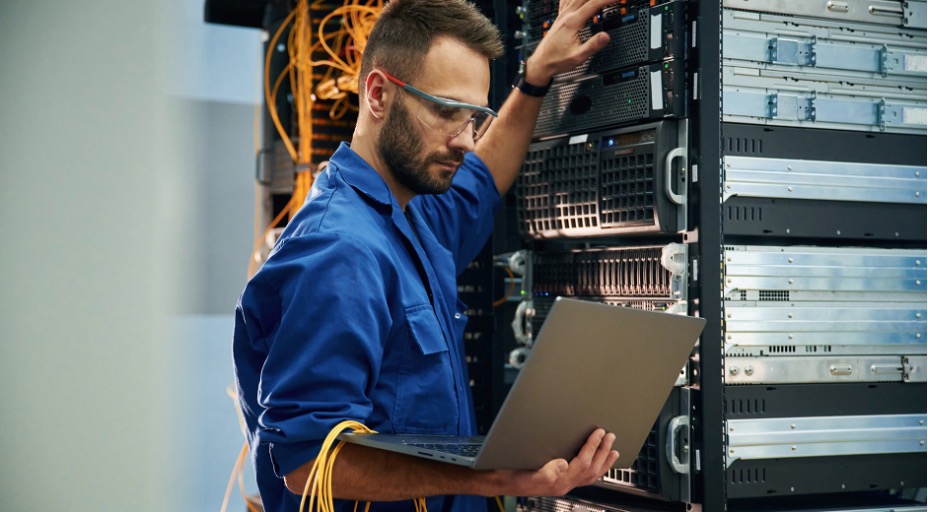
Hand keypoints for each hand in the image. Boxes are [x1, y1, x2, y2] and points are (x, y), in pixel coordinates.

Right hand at [494, 428, 619, 496]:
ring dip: (603, 461)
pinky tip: (596, 462)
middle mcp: (563, 484)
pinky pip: (584, 477)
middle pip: (591, 469)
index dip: (592, 446)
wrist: (498, 482)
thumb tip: (563, 464)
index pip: (581, 462)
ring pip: (590, 475)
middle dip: (603, 452)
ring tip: (612, 450)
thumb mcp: (524, 473)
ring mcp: (563, 484)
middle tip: (611, 436)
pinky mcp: (559, 481)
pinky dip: (594, 468)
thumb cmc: (509, 475)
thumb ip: (545, 472)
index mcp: (557, 481)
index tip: (599, 432)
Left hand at [523, 0, 613, 85]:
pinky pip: (567, 0)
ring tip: (600, 0)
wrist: (541, 62)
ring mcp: (562, 15)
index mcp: (572, 22)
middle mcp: (566, 15)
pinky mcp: (560, 17)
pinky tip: (576, 0)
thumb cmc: (557, 60)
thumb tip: (606, 36)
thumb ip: (593, 46)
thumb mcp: (577, 57)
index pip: (593, 4)